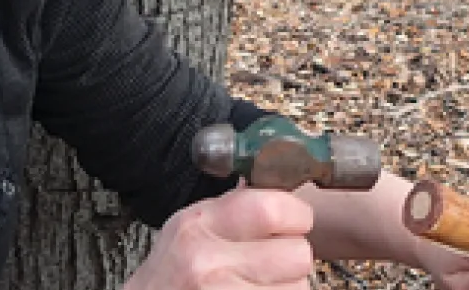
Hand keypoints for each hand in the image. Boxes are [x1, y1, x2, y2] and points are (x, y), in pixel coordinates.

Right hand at [125, 185, 315, 288]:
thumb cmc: (169, 275)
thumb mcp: (186, 229)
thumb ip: (230, 208)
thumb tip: (275, 188)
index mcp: (200, 223)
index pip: (273, 209)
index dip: (295, 216)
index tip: (291, 223)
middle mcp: (208, 260)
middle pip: (298, 252)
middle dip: (292, 258)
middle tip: (272, 262)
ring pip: (299, 286)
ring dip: (288, 285)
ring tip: (257, 284)